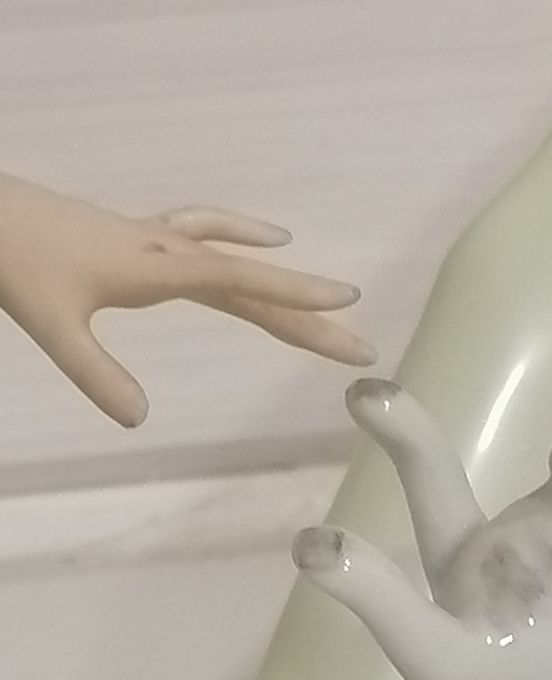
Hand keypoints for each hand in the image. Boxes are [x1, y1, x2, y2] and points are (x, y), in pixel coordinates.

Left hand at [0, 173, 375, 425]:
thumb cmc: (14, 260)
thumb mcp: (51, 324)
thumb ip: (95, 373)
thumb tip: (139, 420)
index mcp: (157, 268)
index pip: (243, 283)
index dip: (297, 297)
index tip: (348, 308)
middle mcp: (168, 250)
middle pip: (256, 283)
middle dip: (311, 316)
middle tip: (361, 345)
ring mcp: (157, 239)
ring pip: (239, 261)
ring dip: (286, 281)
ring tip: (332, 298)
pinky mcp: (142, 237)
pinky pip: (206, 232)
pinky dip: (241, 236)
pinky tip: (265, 236)